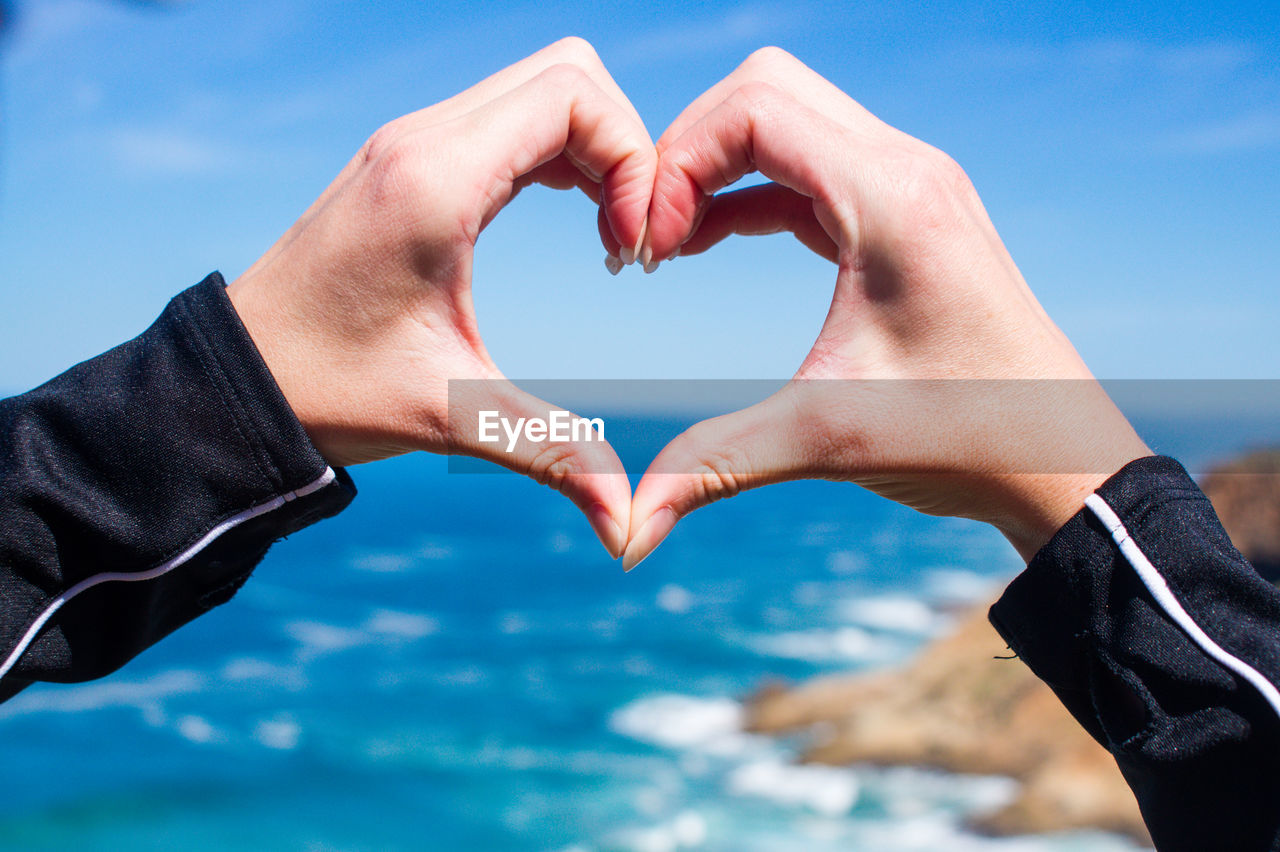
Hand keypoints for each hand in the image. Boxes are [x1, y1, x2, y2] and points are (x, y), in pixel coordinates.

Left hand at [227, 38, 655, 557]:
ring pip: (543, 87)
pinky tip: (570, 220)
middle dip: (625, 147)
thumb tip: (627, 525)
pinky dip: (559, 152)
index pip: (574, 97)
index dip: (633, 162)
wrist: (236, 381)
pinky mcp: (409, 159)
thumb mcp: (451, 417)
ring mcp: (413, 141)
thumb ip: (551, 453)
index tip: (629, 253)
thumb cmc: (329, 391)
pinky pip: (510, 116)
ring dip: (594, 150)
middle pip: (570, 74)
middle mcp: (423, 139)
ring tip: (606, 238)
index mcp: (435, 180)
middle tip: (628, 240)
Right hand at [624, 48, 1150, 567]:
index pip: (753, 110)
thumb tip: (627, 528)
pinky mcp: (905, 216)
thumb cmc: (968, 439)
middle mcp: (906, 168)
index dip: (676, 165)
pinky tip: (706, 244)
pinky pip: (806, 169)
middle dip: (687, 150)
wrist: (1062, 460)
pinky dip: (747, 193)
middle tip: (649, 236)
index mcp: (893, 197)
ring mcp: (910, 185)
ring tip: (667, 246)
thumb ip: (715, 465)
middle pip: (764, 90)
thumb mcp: (829, 440)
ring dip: (715, 168)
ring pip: (785, 120)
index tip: (646, 251)